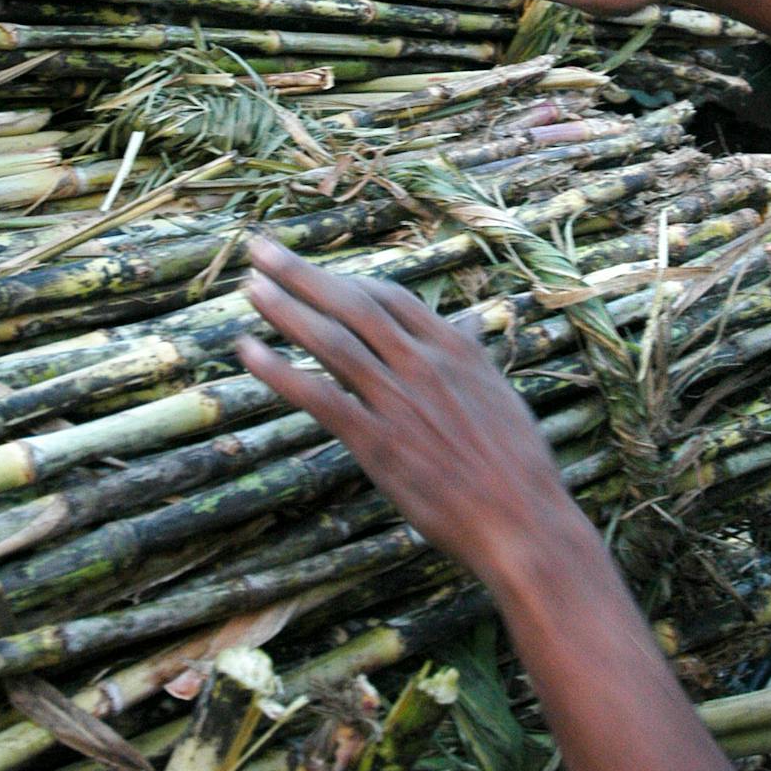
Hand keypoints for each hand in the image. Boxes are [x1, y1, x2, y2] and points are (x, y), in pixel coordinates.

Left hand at [238, 237, 571, 590]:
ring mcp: (398, 401)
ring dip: (286, 309)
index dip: (346, 281)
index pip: (390, 297)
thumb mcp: (499, 393)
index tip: (315, 274)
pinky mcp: (377, 442)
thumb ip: (472, 354)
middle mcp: (423, 363)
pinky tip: (249, 352)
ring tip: (250, 286)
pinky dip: (279, 371)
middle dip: (302, 273)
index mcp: (455, 347)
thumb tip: (469, 322)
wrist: (520, 519)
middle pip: (352, 303)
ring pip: (332, 340)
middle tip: (260, 250)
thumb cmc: (516, 463)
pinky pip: (318, 396)